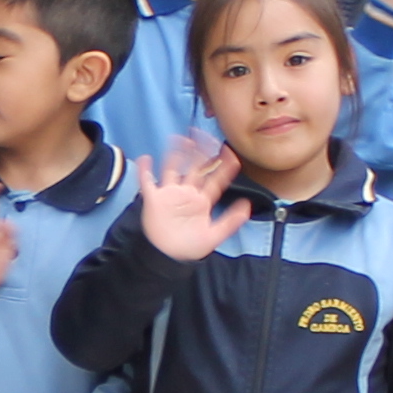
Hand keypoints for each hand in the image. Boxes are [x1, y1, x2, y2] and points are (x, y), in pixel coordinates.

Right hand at [137, 135, 249, 261]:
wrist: (167, 257)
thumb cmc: (189, 247)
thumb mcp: (214, 236)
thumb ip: (230, 221)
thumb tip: (247, 205)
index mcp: (202, 200)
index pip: (215, 179)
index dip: (224, 166)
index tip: (230, 152)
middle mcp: (187, 193)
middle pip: (195, 167)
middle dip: (200, 151)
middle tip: (205, 135)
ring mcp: (170, 194)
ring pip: (173, 168)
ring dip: (176, 154)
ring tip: (181, 139)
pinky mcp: (154, 200)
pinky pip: (147, 182)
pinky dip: (145, 171)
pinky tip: (146, 159)